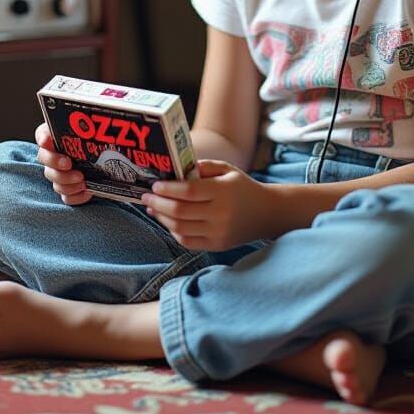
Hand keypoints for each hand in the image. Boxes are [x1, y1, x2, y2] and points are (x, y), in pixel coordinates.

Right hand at [35, 121, 91, 206]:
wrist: (112, 161)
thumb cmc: (99, 143)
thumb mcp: (96, 130)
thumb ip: (91, 123)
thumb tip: (98, 116)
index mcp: (57, 138)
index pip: (42, 134)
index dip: (42, 137)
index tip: (46, 140)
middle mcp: (55, 156)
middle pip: (44, 159)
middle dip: (55, 162)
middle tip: (68, 164)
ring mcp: (60, 175)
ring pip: (55, 180)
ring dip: (67, 183)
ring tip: (83, 181)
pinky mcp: (69, 190)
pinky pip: (66, 197)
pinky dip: (76, 196)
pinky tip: (87, 192)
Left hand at [141, 159, 272, 250]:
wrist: (267, 213)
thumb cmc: (242, 187)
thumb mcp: (226, 169)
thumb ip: (202, 167)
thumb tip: (175, 171)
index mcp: (222, 192)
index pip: (188, 191)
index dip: (167, 189)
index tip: (154, 185)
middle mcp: (220, 214)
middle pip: (180, 212)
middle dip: (158, 204)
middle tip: (146, 196)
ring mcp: (218, 232)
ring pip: (180, 229)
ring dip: (162, 218)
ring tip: (153, 208)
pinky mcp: (217, 245)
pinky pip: (188, 242)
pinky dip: (174, 232)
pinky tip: (168, 222)